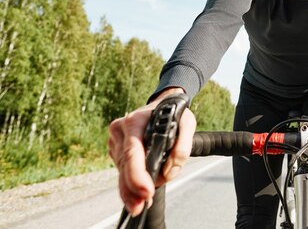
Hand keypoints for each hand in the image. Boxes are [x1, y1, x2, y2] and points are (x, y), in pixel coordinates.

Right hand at [107, 88, 196, 215]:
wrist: (165, 103)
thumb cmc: (175, 112)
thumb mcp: (188, 123)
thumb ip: (183, 147)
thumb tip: (169, 172)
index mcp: (135, 121)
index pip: (133, 152)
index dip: (137, 174)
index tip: (146, 190)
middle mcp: (121, 129)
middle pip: (124, 165)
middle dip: (132, 189)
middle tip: (140, 206)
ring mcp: (116, 139)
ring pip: (121, 170)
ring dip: (130, 188)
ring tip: (140, 203)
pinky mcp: (116, 148)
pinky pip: (122, 169)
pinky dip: (129, 182)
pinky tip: (137, 192)